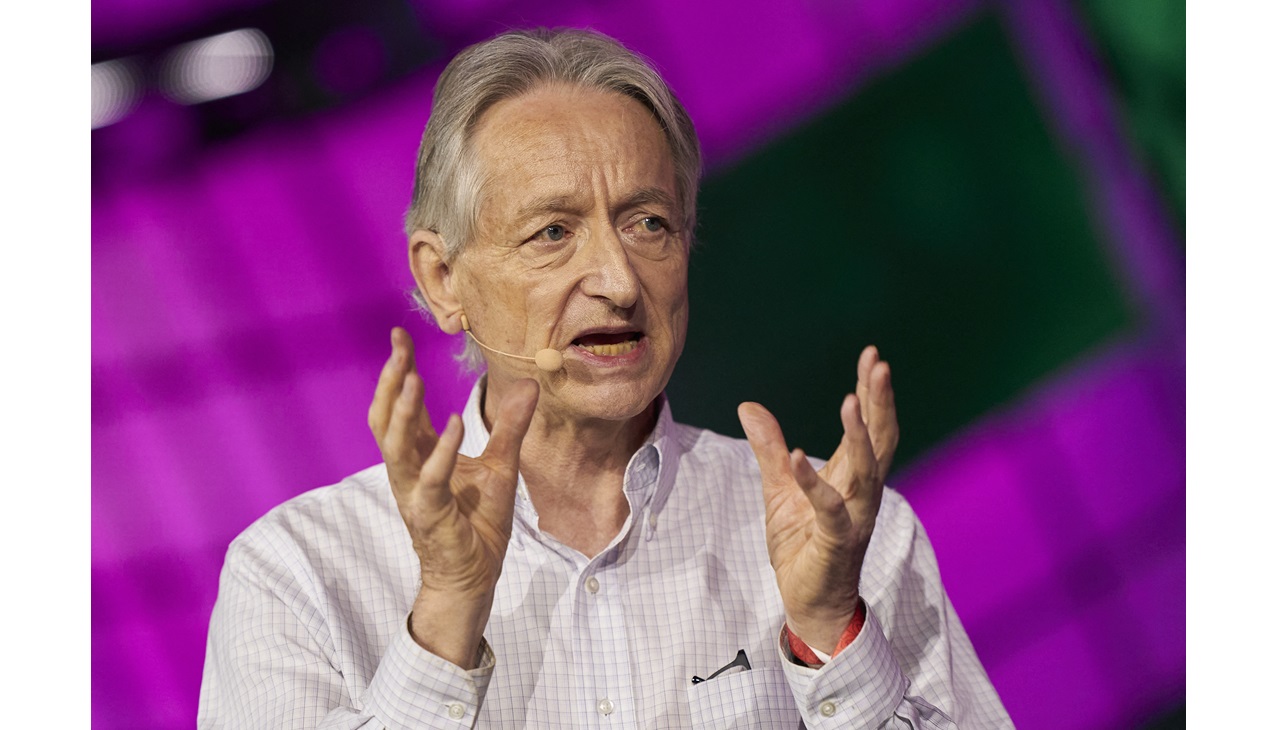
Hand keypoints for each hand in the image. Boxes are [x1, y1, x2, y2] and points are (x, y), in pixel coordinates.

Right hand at [368, 327, 538, 666]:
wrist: (474, 575)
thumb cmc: (478, 523)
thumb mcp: (501, 464)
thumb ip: (511, 426)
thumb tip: (529, 385)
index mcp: (418, 455)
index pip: (401, 406)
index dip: (399, 372)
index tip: (399, 336)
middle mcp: (407, 470)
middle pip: (386, 419)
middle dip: (390, 382)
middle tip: (398, 347)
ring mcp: (414, 492)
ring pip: (394, 446)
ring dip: (402, 411)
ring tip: (413, 377)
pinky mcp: (429, 514)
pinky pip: (429, 479)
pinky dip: (439, 451)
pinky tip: (453, 423)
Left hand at [737, 346, 897, 653]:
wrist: (809, 602)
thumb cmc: (802, 545)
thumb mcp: (779, 490)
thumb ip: (769, 449)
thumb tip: (749, 406)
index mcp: (851, 477)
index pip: (869, 427)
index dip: (871, 392)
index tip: (873, 356)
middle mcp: (861, 492)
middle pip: (880, 439)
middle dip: (880, 401)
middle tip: (880, 364)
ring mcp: (853, 517)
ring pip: (866, 470)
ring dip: (859, 435)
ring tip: (851, 399)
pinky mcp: (836, 541)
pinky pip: (829, 508)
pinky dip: (814, 482)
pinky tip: (800, 457)